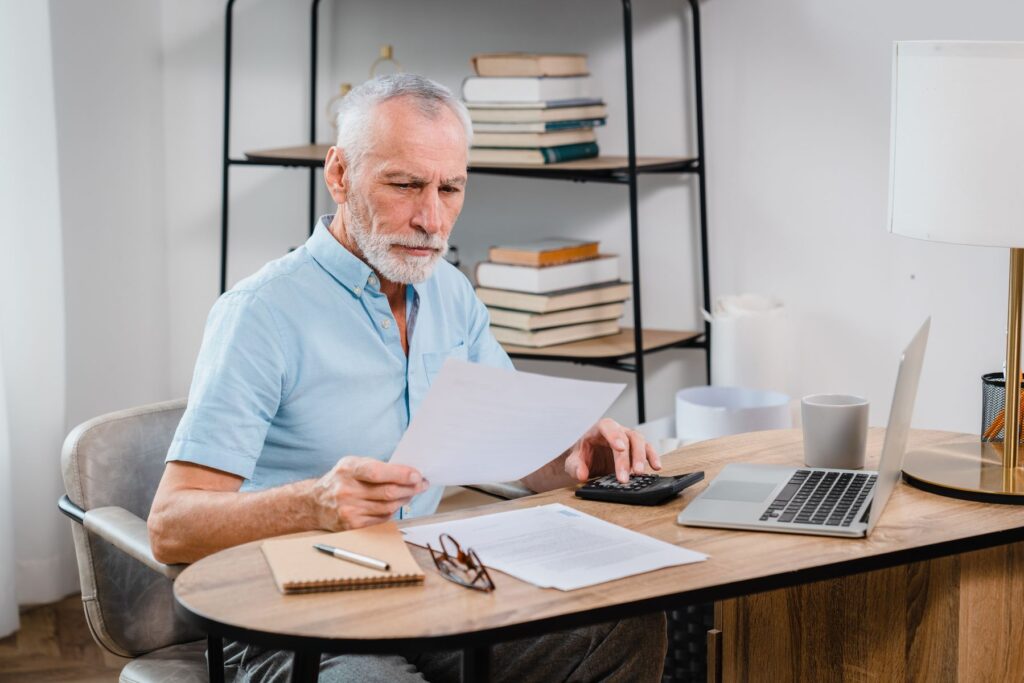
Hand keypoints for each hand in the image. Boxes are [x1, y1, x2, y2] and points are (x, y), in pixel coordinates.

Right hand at [312, 456, 428, 530]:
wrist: (314, 503)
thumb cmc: (340, 480)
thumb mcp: (352, 464)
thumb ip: (376, 466)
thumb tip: (407, 472)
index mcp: (348, 470)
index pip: (377, 472)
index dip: (400, 474)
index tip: (417, 475)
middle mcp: (347, 490)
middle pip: (387, 492)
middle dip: (410, 488)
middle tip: (422, 484)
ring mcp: (349, 510)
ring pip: (388, 507)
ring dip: (405, 499)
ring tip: (411, 493)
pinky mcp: (352, 525)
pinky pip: (382, 519)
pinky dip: (393, 511)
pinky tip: (396, 503)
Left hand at [564, 418, 660, 483]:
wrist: (588, 457)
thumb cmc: (582, 454)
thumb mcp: (573, 461)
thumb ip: (575, 466)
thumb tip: (581, 474)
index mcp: (599, 429)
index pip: (608, 427)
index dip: (614, 436)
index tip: (619, 448)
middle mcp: (617, 431)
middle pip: (627, 438)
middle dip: (628, 457)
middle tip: (628, 474)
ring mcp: (628, 439)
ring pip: (640, 441)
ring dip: (642, 457)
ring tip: (639, 473)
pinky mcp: (635, 449)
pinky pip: (648, 449)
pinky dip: (653, 457)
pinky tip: (656, 467)